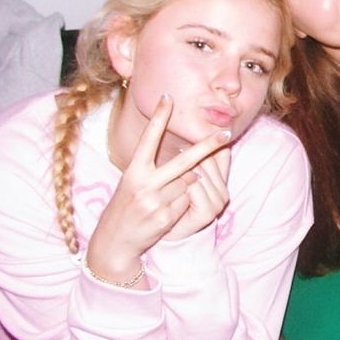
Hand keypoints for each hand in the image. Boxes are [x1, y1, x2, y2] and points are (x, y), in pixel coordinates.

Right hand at [88, 95, 231, 273]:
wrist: (113, 242)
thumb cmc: (127, 206)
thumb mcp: (133, 183)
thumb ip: (154, 169)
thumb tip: (187, 156)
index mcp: (134, 171)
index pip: (148, 139)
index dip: (159, 118)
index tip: (168, 97)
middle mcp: (143, 183)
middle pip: (184, 161)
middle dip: (207, 146)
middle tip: (225, 133)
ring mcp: (155, 201)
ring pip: (189, 183)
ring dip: (187, 187)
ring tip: (165, 199)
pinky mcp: (165, 217)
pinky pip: (186, 203)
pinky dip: (183, 205)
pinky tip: (167, 213)